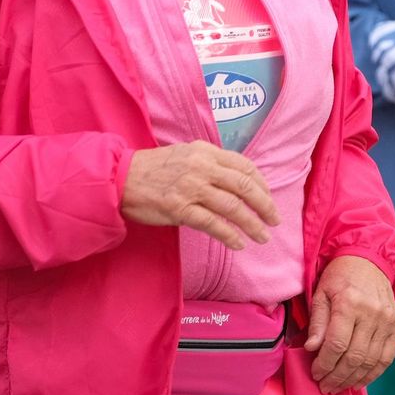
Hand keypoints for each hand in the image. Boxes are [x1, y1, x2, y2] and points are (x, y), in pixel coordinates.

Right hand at [119, 141, 279, 250]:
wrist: (121, 177)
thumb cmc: (153, 169)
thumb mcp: (185, 155)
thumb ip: (210, 164)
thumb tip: (237, 182)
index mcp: (205, 151)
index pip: (244, 166)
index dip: (261, 184)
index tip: (268, 198)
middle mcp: (201, 167)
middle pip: (244, 187)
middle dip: (264, 205)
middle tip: (274, 220)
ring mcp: (190, 187)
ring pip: (232, 207)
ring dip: (252, 224)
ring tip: (262, 237)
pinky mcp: (179, 208)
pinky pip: (212, 224)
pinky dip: (229, 235)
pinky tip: (238, 243)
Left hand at [304, 256, 394, 393]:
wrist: (368, 261)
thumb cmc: (339, 278)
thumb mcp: (321, 293)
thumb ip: (317, 322)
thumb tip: (311, 349)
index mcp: (349, 302)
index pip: (336, 344)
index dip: (325, 364)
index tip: (315, 373)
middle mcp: (372, 313)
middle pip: (354, 356)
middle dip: (337, 376)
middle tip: (325, 386)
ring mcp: (388, 320)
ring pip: (371, 361)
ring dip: (353, 379)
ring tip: (339, 386)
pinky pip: (387, 358)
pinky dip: (373, 374)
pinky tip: (358, 381)